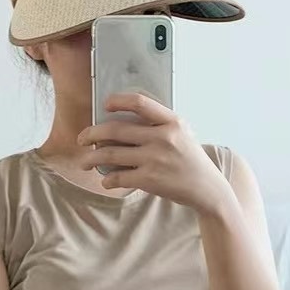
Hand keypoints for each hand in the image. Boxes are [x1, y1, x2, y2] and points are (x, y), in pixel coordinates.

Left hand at [76, 92, 230, 215]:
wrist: (207, 188)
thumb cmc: (191, 159)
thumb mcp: (182, 133)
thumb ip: (159, 124)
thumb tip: (123, 119)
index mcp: (171, 121)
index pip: (140, 102)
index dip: (118, 101)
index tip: (105, 105)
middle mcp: (162, 137)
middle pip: (116, 129)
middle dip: (92, 133)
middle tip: (82, 138)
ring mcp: (155, 158)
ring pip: (111, 153)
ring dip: (92, 158)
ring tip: (85, 162)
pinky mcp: (150, 179)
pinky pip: (119, 176)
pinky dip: (108, 179)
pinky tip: (106, 180)